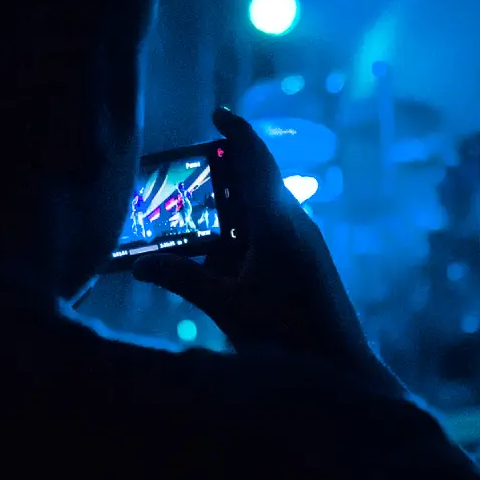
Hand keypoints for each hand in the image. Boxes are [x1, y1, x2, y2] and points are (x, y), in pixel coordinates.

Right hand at [134, 111, 400, 392]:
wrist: (340, 366)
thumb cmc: (285, 334)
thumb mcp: (225, 306)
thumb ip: (181, 279)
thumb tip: (140, 265)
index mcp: (276, 221)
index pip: (256, 159)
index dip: (237, 132)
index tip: (217, 114)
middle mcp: (296, 222)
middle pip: (257, 183)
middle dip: (223, 180)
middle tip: (187, 183)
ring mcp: (307, 242)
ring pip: (264, 213)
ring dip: (232, 216)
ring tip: (197, 230)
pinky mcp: (310, 261)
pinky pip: (274, 235)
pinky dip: (246, 237)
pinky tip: (224, 264)